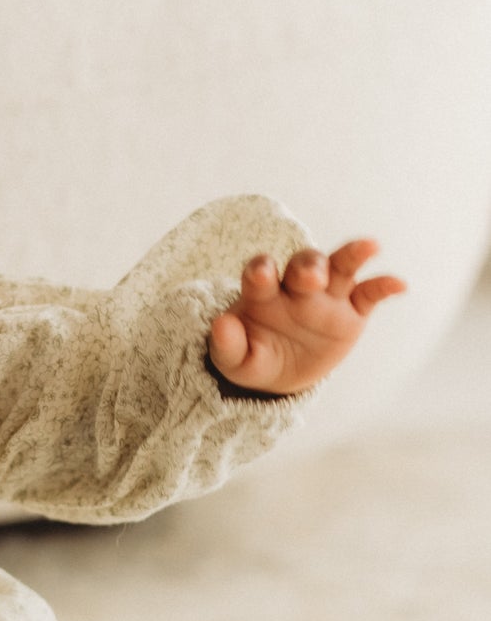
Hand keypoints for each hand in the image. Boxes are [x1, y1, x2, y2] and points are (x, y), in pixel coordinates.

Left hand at [207, 239, 405, 396]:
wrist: (280, 375)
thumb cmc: (253, 358)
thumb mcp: (235, 361)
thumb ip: (227, 345)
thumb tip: (221, 324)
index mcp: (262, 293)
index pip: (261, 271)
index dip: (261, 270)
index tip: (262, 274)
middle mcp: (295, 287)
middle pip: (304, 263)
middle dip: (308, 265)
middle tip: (310, 277)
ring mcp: (326, 296)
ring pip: (340, 266)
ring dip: (352, 255)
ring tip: (370, 246)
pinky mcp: (352, 312)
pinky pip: (370, 294)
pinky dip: (384, 286)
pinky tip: (399, 285)